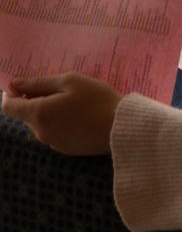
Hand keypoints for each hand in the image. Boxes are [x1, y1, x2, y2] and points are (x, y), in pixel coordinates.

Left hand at [1, 73, 120, 154]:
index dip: (13, 93)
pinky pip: (54, 132)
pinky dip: (61, 122)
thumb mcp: (70, 81)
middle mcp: (39, 132)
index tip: (30, 85)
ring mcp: (51, 143)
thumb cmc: (96, 99)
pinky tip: (81, 117)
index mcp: (38, 113)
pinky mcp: (64, 149)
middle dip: (38, 100)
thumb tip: (12, 84)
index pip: (8, 106)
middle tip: (64, 90)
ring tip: (76, 103)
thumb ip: (39, 83)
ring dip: (51, 111)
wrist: (119, 128)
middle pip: (27, 114)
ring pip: (41, 123)